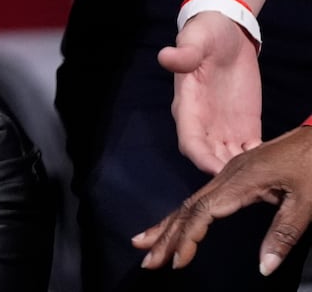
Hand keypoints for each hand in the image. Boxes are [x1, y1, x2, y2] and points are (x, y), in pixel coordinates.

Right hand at [134, 124, 311, 276]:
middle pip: (188, 206)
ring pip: (191, 200)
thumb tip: (264, 267)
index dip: (187, 236)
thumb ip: (283, 234)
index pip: (203, 211)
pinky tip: (178, 222)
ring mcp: (229, 173)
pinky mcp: (235, 175)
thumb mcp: (307, 202)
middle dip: (165, 233)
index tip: (178, 261)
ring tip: (146, 242)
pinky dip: (185, 213)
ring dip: (169, 223)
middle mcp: (227, 175)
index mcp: (241, 181)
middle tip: (148, 259)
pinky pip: (202, 196)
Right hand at [161, 11, 262, 174]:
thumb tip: (166, 56)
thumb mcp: (195, 39)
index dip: (201, 157)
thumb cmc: (206, 34)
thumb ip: (184, 52)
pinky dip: (258, 162)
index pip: (189, 141)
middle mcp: (203, 123)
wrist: (226, 32)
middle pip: (210, 157)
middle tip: (247, 186)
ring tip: (264, 184)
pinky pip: (249, 151)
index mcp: (187, 106)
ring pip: (230, 159)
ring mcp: (224, 127)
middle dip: (225, 174)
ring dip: (243, 173)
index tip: (217, 170)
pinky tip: (273, 166)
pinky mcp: (245, 126)